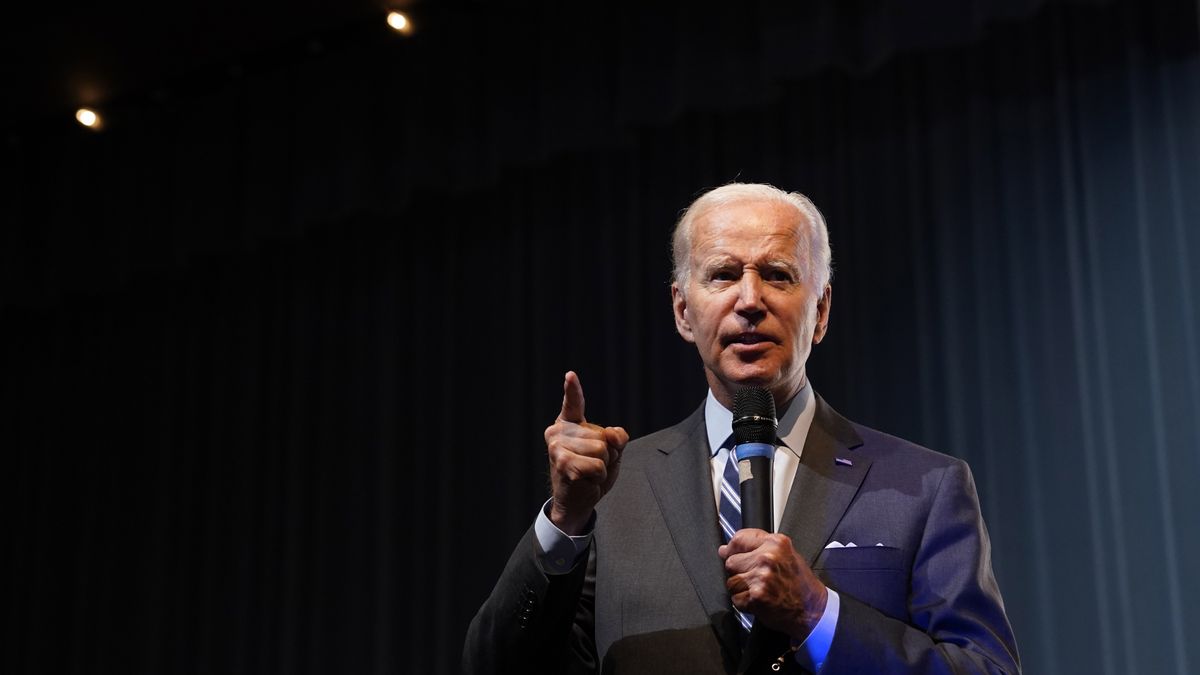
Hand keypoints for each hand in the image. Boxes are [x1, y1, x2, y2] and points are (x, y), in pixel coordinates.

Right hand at [543, 371, 628, 534]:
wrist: (578, 501)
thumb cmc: (592, 472)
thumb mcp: (611, 451)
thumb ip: (617, 438)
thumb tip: (613, 435)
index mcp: (568, 424)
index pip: (573, 403)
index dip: (572, 389)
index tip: (570, 375)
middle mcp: (558, 432)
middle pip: (603, 436)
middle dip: (607, 454)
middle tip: (592, 465)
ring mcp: (558, 447)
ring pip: (602, 450)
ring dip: (603, 466)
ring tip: (588, 472)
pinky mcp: (562, 463)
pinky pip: (597, 466)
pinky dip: (598, 477)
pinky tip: (586, 480)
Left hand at [719, 530, 827, 639]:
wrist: (812, 609)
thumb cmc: (799, 583)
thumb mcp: (785, 554)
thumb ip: (757, 547)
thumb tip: (724, 549)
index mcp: (776, 543)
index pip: (739, 539)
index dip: (732, 548)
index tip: (731, 553)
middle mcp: (768, 558)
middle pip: (731, 562)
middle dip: (739, 572)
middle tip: (754, 578)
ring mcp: (761, 577)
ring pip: (731, 581)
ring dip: (741, 589)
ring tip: (759, 590)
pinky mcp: (757, 596)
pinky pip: (736, 599)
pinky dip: (744, 603)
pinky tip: (759, 601)